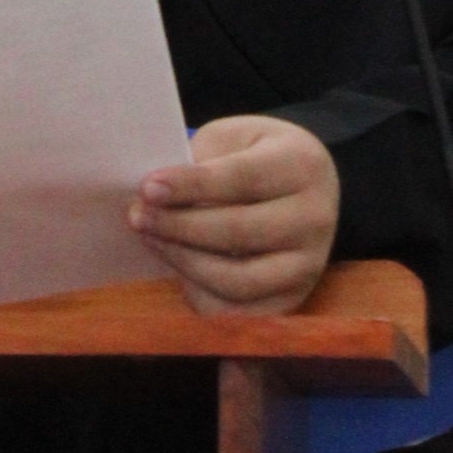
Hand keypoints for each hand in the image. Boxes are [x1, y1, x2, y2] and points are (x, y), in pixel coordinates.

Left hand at [128, 116, 339, 316]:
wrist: (305, 189)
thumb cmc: (257, 158)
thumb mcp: (235, 140)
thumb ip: (203, 162)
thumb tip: (153, 198)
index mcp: (302, 165)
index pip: (242, 179)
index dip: (191, 186)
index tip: (148, 188)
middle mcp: (315, 218)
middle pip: (238, 232)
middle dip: (178, 226)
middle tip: (137, 215)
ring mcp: (308, 265)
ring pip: (236, 279)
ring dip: (183, 261)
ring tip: (151, 238)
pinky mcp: (292, 299)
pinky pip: (236, 312)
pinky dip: (198, 293)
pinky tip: (176, 266)